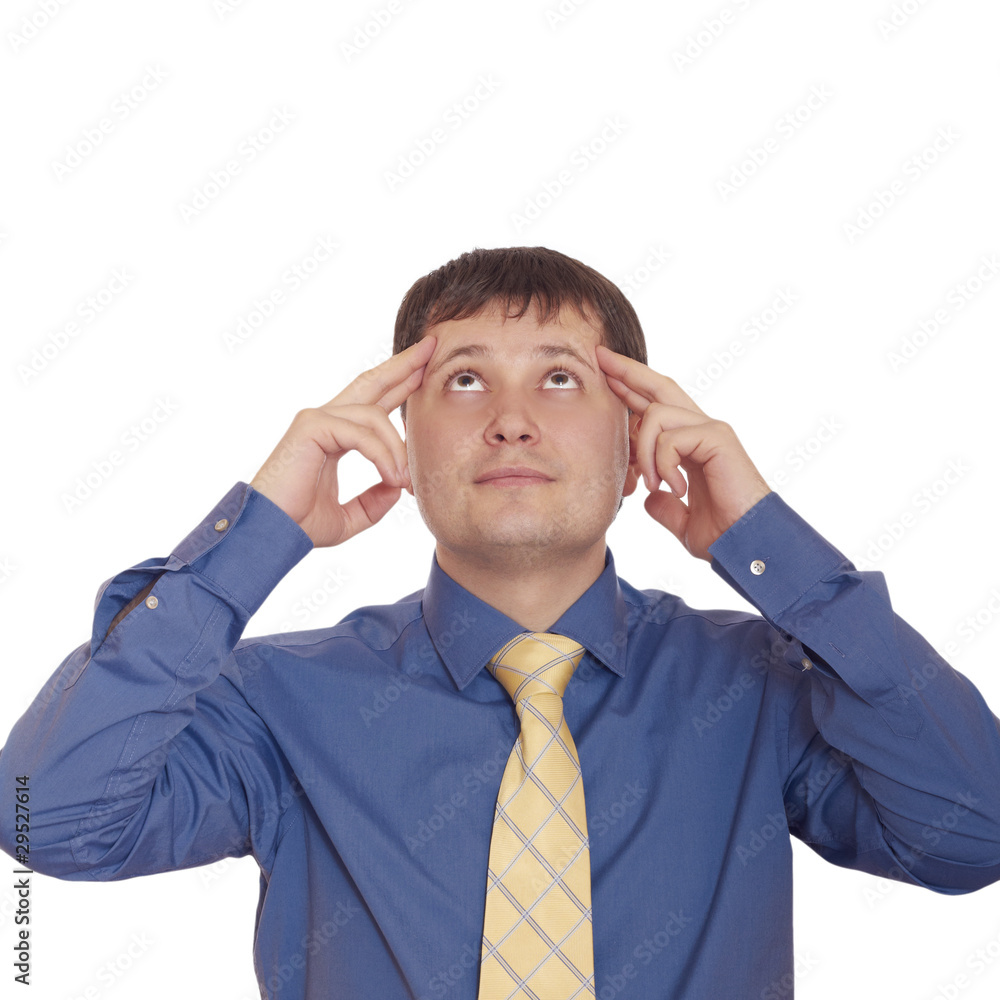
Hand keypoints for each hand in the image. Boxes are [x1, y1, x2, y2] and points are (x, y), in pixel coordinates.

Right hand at [250, 336, 436, 546]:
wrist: (271, 535)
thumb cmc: (299, 525)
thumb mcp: (349, 517)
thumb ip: (374, 501)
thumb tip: (397, 487)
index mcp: (333, 436)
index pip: (373, 402)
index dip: (399, 384)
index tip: (424, 371)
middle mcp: (324, 419)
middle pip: (371, 381)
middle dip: (403, 365)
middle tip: (430, 348)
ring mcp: (315, 419)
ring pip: (374, 416)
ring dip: (398, 449)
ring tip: (408, 481)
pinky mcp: (311, 426)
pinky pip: (361, 434)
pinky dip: (382, 455)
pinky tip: (393, 477)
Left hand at [596, 344, 770, 561]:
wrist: (748, 546)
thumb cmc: (723, 535)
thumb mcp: (682, 520)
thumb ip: (665, 507)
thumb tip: (649, 498)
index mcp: (691, 445)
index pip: (656, 407)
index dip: (630, 389)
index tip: (605, 375)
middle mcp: (702, 430)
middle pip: (660, 386)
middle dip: (628, 371)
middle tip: (600, 358)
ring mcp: (711, 430)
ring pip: (656, 413)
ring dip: (642, 451)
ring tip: (652, 484)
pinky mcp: (718, 438)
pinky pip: (671, 438)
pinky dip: (663, 463)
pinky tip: (674, 488)